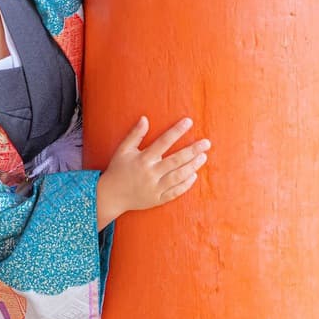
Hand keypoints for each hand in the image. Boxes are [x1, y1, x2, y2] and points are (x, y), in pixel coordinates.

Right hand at [96, 116, 210, 228]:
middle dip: (192, 151)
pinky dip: (186, 184)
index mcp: (142, 159)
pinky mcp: (157, 199)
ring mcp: (155, 188)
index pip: (163, 142)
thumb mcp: (123, 150)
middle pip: (176, 160)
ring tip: (203, 157)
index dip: (176, 131)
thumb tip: (145, 118)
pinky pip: (175, 192)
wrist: (111, 196)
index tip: (189, 121)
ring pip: (178, 176)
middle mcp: (150, 174)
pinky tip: (194, 175)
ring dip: (192, 167)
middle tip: (206, 143)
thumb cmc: (118, 169)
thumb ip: (135, 134)